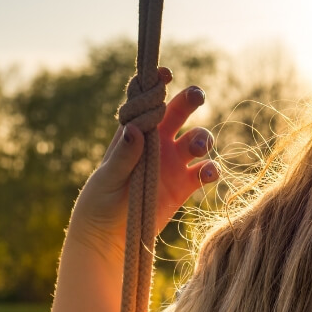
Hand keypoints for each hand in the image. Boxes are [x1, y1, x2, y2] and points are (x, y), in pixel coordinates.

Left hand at [70, 67, 218, 251]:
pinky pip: (205, 171)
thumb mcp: (108, 179)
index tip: (164, 74)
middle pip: (179, 112)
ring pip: (197, 138)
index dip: (157, 84)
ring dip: (202, 137)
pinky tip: (207, 174)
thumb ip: (123, 156)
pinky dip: (211, 169)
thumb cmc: (99, 203)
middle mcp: (157, 143)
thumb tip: (134, 129)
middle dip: (190, 100)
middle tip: (196, 96)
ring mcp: (173, 163)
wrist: (109, 237)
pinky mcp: (184, 186)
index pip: (147, 102)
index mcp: (135, 133)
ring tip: (196, 146)